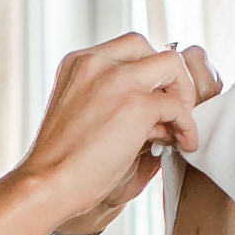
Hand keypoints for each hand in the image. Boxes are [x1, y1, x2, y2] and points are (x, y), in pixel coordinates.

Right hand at [26, 36, 215, 234]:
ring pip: (172, 66)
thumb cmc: (62, 165)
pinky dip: (187, 125)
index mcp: (78, 63)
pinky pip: (177, 106)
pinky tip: (183, 144)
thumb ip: (114, 100)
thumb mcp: (82, 115)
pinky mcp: (136, 105)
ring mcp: (117, 80)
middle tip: (174, 111)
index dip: (148, 74)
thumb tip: (163, 109)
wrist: (47, 185)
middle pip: (152, 49)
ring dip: (184, 95)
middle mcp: (96, 63)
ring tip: (180, 127)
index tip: (154, 102)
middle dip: (170, 79)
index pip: (129, 49)